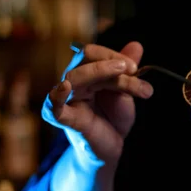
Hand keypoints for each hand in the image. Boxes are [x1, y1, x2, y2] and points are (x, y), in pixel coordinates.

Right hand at [42, 41, 153, 164]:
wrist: (112, 146)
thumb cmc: (114, 117)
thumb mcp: (125, 91)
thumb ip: (128, 70)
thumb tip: (136, 45)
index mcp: (85, 73)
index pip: (92, 53)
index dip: (113, 55)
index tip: (135, 67)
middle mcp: (73, 82)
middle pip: (85, 60)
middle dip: (113, 63)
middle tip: (134, 70)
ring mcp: (67, 99)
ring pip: (76, 76)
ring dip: (106, 75)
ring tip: (129, 78)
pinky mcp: (65, 118)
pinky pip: (54, 106)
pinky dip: (58, 97)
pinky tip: (64, 87)